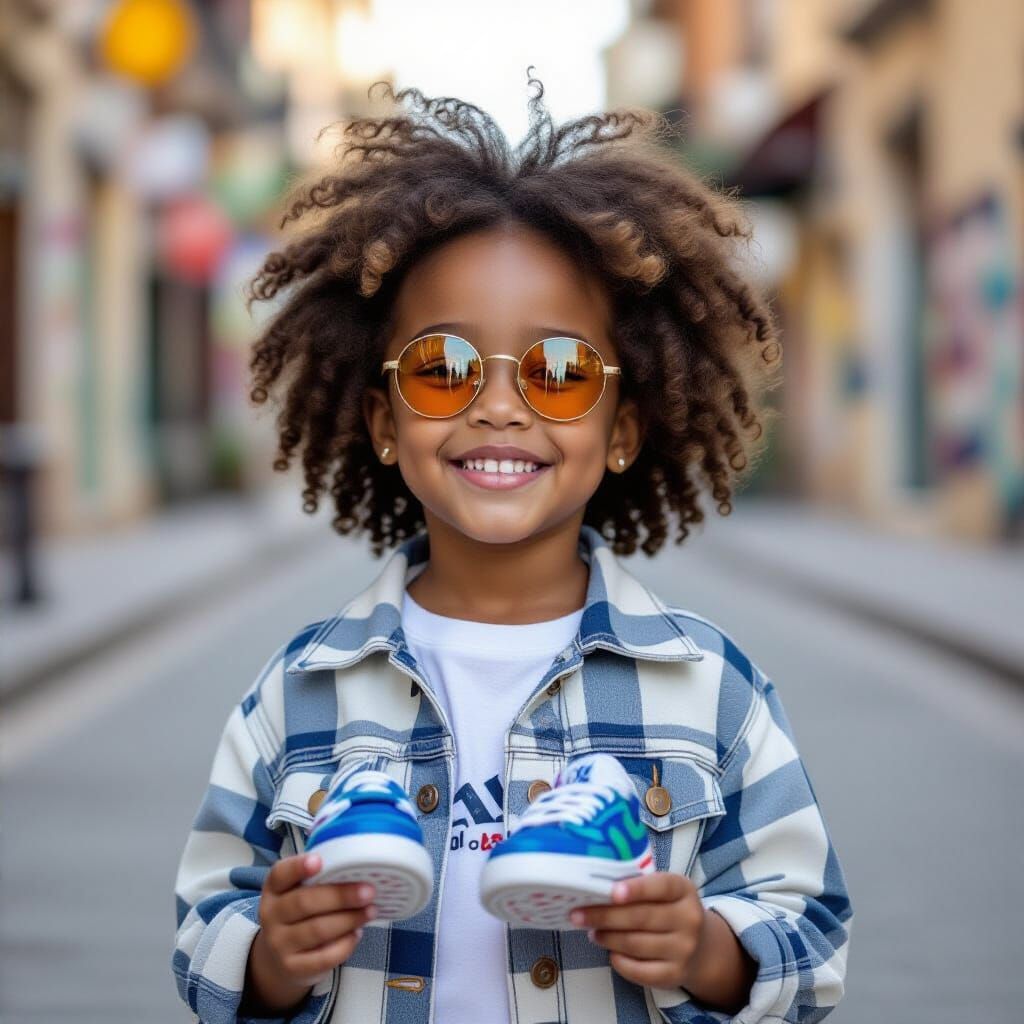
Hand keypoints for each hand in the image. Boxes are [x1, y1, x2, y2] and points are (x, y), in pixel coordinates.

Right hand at [249, 853, 376, 1007]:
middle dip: (340, 896)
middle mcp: (271, 915)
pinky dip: (345, 944)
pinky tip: (357, 933)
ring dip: (349, 919)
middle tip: (368, 891)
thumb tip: (358, 871)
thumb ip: (320, 880)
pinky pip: (323, 957)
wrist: (281, 959)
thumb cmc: (300, 915)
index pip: (280, 874)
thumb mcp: (299, 893)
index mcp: (274, 889)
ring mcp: (279, 944)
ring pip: (317, 930)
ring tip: (370, 911)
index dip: (298, 867)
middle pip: (305, 903)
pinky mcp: (292, 968)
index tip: (318, 861)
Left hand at [570, 872, 707, 989]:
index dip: (636, 889)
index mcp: (683, 890)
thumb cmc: (668, 910)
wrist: (700, 946)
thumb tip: (597, 889)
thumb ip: (638, 886)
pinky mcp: (675, 975)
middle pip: (641, 917)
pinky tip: (610, 953)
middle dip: (605, 916)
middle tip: (578, 914)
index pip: (661, 886)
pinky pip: (640, 971)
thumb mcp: (662, 891)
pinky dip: (620, 962)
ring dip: (608, 938)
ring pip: (636, 944)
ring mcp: (684, 949)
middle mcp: (689, 919)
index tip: (612, 892)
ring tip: (592, 932)